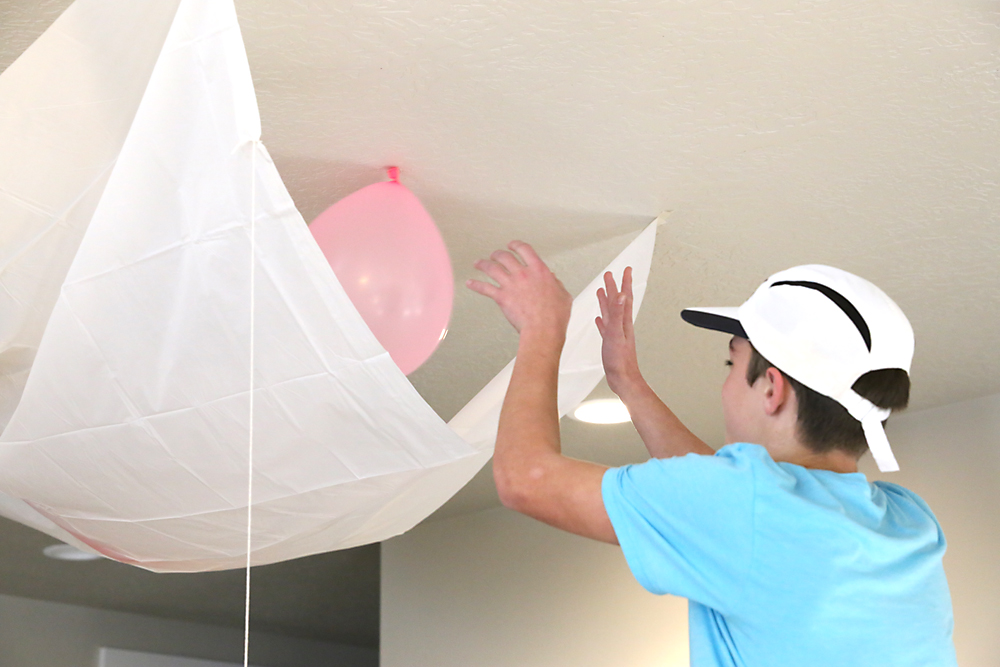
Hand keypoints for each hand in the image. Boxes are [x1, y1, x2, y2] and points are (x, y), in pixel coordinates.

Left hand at [467, 241, 571, 337]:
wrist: (543, 328)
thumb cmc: (555, 315)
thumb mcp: (563, 294)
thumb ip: (555, 283)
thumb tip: (551, 279)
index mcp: (539, 270)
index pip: (525, 250)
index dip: (516, 245)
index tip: (512, 245)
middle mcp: (523, 274)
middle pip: (505, 256)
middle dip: (497, 254)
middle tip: (494, 255)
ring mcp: (511, 285)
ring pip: (492, 268)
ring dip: (483, 264)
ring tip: (478, 263)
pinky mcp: (501, 297)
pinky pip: (484, 288)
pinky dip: (475, 285)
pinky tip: (469, 283)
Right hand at [595, 267, 643, 396]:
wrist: (623, 379)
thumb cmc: (620, 360)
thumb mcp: (616, 334)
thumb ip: (617, 314)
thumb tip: (621, 295)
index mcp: (623, 322)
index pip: (624, 297)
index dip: (624, 283)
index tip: (625, 269)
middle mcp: (621, 325)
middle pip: (617, 302)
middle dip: (614, 287)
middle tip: (611, 275)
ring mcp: (616, 334)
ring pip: (610, 313)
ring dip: (606, 301)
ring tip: (602, 292)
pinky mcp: (611, 343)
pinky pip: (605, 327)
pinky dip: (602, 321)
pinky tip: (599, 320)